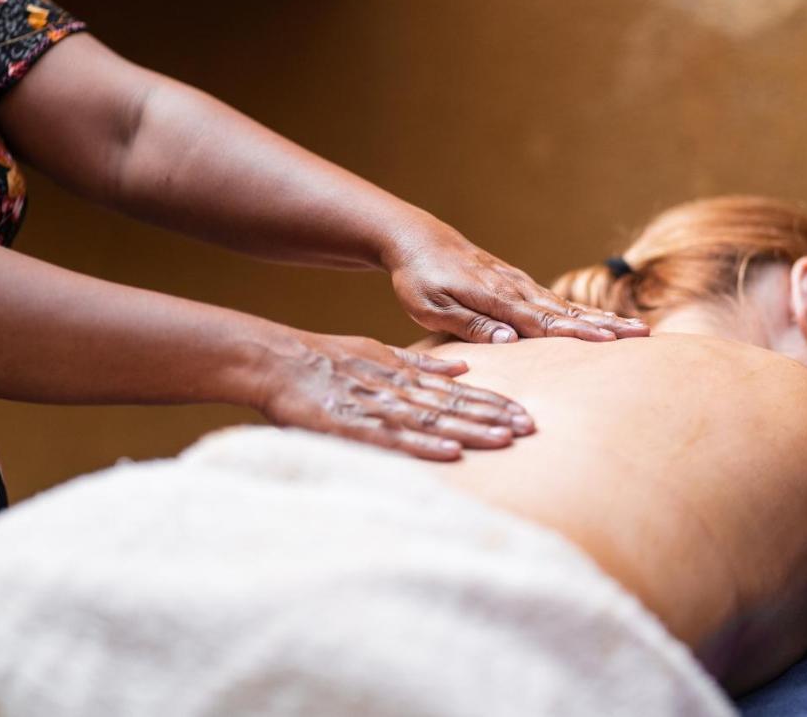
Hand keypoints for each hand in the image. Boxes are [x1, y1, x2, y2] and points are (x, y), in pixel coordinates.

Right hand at [255, 331, 533, 460]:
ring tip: (503, 439)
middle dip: (492, 417)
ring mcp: (376, 406)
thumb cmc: (326, 361)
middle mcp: (397, 389)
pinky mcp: (352, 425)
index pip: (457, 391)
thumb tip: (462, 369)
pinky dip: (422, 443)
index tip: (524, 415)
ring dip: (469, 429)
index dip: (492, 403)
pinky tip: (450, 452)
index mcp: (404, 374)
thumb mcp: (379, 353)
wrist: (277, 361)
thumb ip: (420, 364)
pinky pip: (393, 437)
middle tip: (529, 429)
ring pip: (430, 419)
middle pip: (453, 405)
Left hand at [384, 221, 649, 343]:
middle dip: (606, 325)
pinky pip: (557, 301)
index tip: (609, 341)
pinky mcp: (519, 284)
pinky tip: (602, 321)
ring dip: (603, 319)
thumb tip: (509, 341)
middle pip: (567, 312)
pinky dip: (584, 311)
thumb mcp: (430, 308)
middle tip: (643, 335)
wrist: (419, 240)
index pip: (543, 321)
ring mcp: (520, 285)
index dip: (576, 333)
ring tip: (636, 330)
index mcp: (496, 298)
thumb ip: (470, 325)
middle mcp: (516, 289)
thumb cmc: (419, 279)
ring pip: (568, 305)